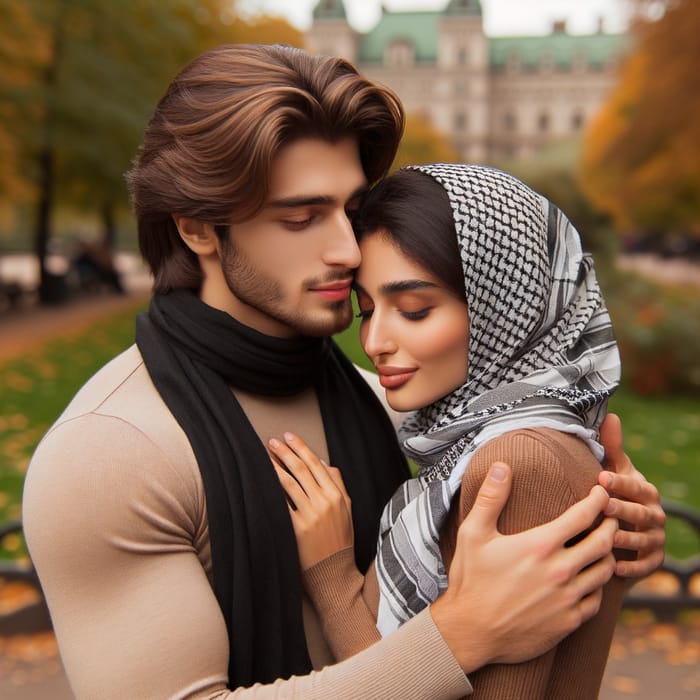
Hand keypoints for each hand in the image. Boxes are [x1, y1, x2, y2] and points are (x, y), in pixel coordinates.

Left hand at [270, 432, 353, 570]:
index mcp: (337, 495)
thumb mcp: (347, 509)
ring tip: (264, 456)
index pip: (316, 464)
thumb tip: (325, 464)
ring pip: (289, 483)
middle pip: (301, 470)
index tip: (289, 436)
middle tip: (272, 441)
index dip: (301, 447)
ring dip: (276, 467)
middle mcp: (324, 502)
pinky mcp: (297, 529)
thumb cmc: (341, 540)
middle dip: (285, 452)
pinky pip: (282, 504)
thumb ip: (338, 484)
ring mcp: (310, 515)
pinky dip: (272, 491)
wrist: (334, 572)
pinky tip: (262, 482)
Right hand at [430, 462, 616, 673]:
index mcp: (540, 545)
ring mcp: (566, 599)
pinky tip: (590, 580)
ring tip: (604, 546)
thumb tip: (502, 466)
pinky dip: (598, 587)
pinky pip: (596, 601)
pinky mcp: (568, 622)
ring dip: (608, 555)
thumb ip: (490, 497)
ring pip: (604, 572)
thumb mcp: (473, 533)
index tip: (601, 491)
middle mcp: (560, 571)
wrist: (470, 631)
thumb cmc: (470, 579)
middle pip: (602, 543)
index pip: (582, 515)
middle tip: (610, 516)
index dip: (597, 500)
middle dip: (611, 525)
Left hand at [598, 413, 665, 578]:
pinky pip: (646, 565)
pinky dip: (633, 567)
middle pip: (642, 512)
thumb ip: (612, 447)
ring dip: (627, 539)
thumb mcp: (613, 470)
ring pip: (645, 540)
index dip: (619, 482)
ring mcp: (655, 538)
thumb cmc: (613, 494)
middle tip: (604, 507)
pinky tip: (615, 567)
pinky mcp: (653, 560)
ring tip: (608, 538)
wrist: (618, 530)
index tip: (600, 478)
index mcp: (645, 490)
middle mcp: (654, 514)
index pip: (635, 485)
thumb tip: (611, 415)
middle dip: (624, 509)